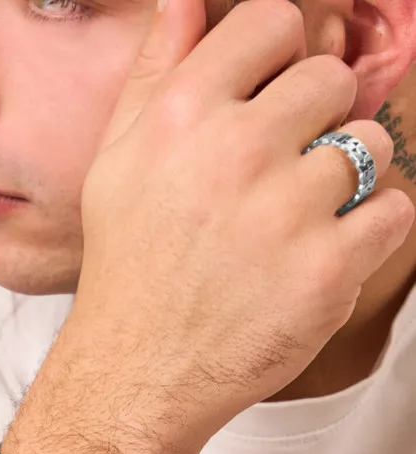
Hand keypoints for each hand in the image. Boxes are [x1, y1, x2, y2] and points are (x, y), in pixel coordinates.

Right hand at [75, 0, 413, 436]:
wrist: (139, 367)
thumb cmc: (127, 264)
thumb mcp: (117, 164)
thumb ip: (156, 75)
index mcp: (181, 116)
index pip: (274, 21)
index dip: (279, 56)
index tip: (270, 92)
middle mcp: (235, 152)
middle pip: (331, 81)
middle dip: (311, 121)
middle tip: (274, 174)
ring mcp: (287, 212)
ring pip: (370, 147)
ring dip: (341, 179)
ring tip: (292, 222)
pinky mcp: (329, 271)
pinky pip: (393, 210)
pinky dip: (364, 230)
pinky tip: (314, 254)